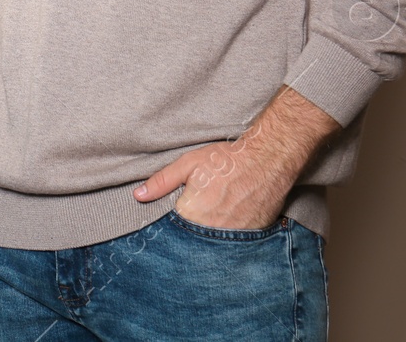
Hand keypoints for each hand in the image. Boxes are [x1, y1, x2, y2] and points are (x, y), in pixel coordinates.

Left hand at [134, 133, 291, 229]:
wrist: (267, 160)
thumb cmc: (226, 160)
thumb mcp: (189, 164)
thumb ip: (162, 181)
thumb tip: (138, 195)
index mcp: (193, 214)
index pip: (173, 232)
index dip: (170, 229)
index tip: (170, 224)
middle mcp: (213, 230)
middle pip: (193, 241)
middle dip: (188, 236)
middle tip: (195, 217)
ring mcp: (235, 236)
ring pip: (214, 245)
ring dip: (209, 238)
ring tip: (211, 220)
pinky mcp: (253, 236)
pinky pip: (236, 244)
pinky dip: (230, 238)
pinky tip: (228, 224)